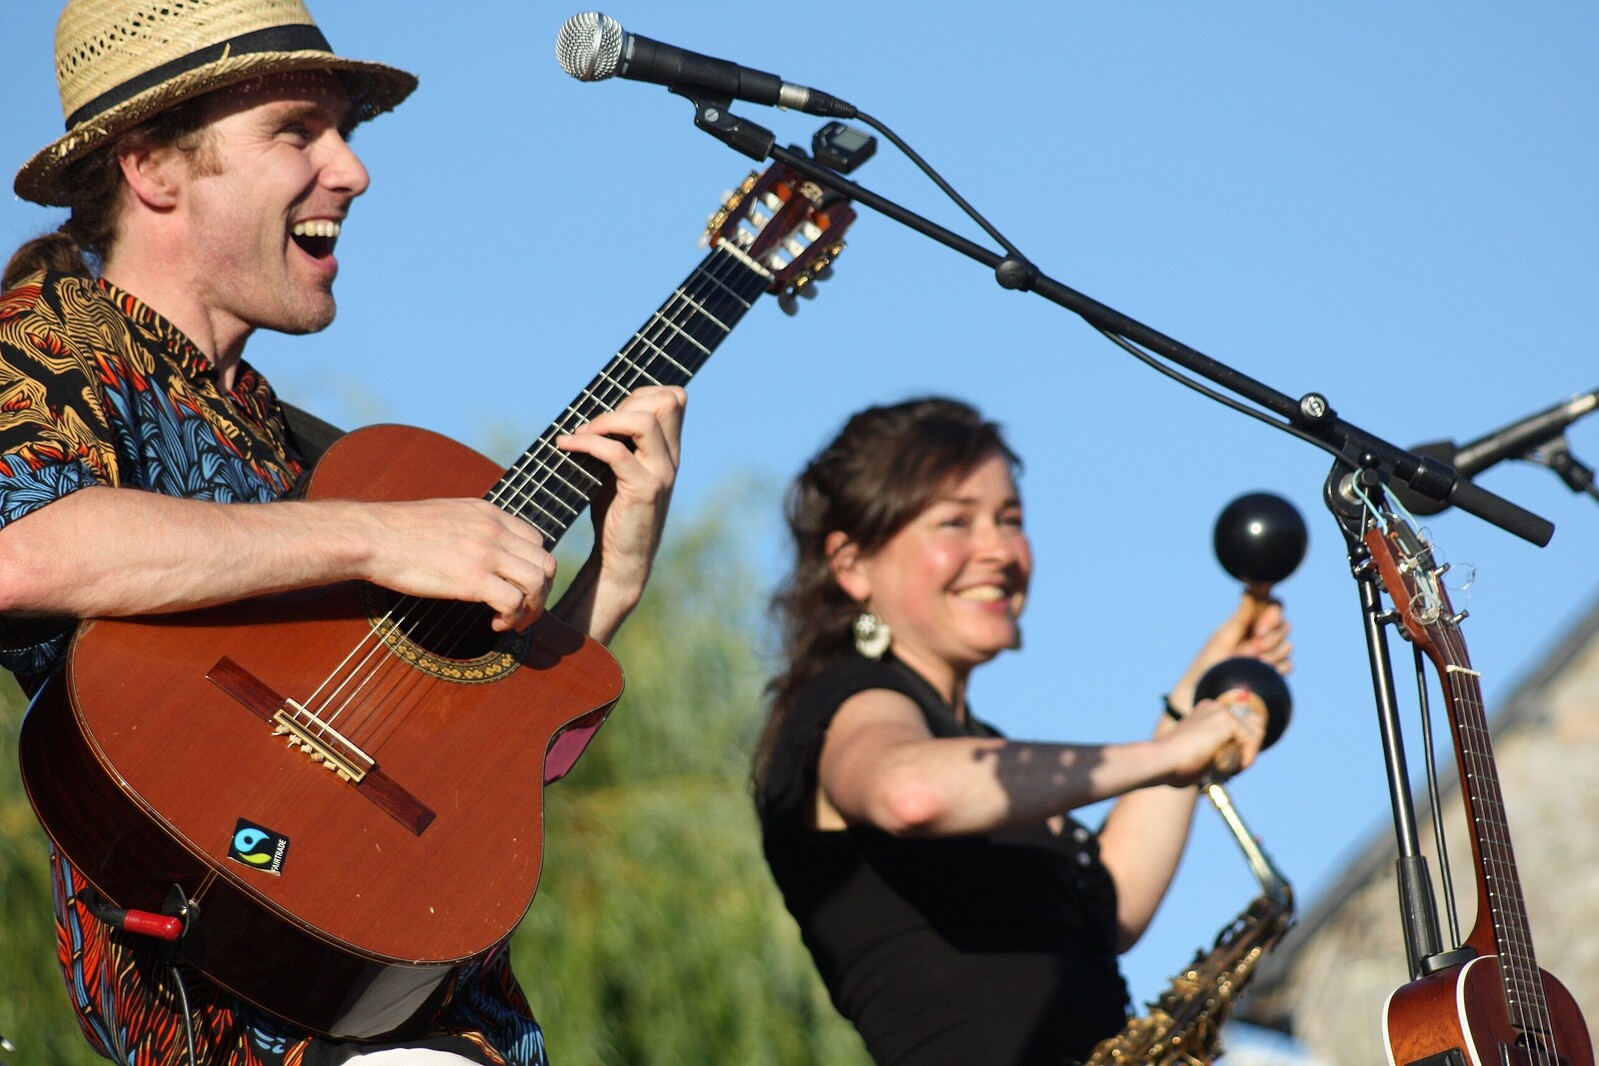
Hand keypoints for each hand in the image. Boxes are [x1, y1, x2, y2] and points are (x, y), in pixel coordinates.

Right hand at [355, 497, 556, 632]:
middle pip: (546, 563)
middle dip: (542, 592)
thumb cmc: (397, 532)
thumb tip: (478, 552)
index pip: (536, 540)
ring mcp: (486, 552)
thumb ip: (471, 528)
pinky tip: (496, 623)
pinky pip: (514, 602)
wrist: (372, 536)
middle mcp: (494, 529)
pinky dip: (512, 618)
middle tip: (525, 610)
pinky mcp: (473, 577)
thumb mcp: (447, 515)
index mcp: (488, 512)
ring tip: (513, 621)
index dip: (534, 567)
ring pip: (538, 582)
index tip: (520, 586)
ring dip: (533, 608)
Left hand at [554, 385, 686, 639]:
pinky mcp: (643, 491)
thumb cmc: (615, 513)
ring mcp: (660, 474)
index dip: (641, 394)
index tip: (611, 413)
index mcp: (669, 449)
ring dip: (606, 420)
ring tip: (581, 434)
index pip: (674, 398)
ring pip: (646, 421)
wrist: (621, 560)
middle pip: (667, 401)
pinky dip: (588, 443)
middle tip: (595, 426)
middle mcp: (671, 458)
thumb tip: (589, 410)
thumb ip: (618, 440)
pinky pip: (616, 453)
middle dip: (625, 403)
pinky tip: (567, 447)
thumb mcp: (619, 469)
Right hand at [1157, 692, 1266, 785]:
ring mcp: (1222, 711)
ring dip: (1247, 755)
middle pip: (1255, 725)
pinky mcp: (1228, 721)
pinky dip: (1245, 760)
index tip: (1225, 765)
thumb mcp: (1196, 755)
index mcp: (1205, 712)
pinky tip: (1226, 768)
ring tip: (1226, 769)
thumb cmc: (1173, 767)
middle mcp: (1215, 707)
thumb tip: (1217, 765)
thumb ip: (1210, 753)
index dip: (1241, 746)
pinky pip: (1252, 742)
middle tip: (1231, 768)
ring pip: (1257, 734)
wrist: (1162, 761)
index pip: (1241, 724)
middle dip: (1249, 747)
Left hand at [1167, 591, 1292, 711]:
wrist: (1210, 690)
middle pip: (1285, 627)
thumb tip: (1249, 591)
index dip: (1272, 616)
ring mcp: (1270, 653)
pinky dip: (1274, 668)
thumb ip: (1241, 616)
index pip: (1275, 608)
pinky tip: (1258, 672)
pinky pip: (1288, 665)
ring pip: (1287, 647)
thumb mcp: (1225, 636)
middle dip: (1268, 640)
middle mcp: (1263, 635)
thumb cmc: (1211, 660)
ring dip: (1269, 656)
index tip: (1258, 629)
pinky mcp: (1275, 671)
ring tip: (1248, 664)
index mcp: (1250, 622)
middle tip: (1247, 651)